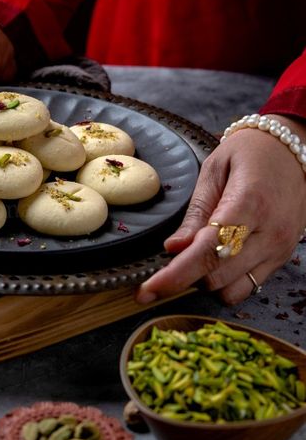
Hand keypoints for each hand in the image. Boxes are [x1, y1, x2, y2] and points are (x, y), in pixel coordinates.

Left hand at [136, 114, 305, 304]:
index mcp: (250, 203)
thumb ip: (195, 213)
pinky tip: (216, 260)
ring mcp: (280, 249)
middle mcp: (271, 233)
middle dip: (184, 275)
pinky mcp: (282, 258)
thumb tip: (173, 248)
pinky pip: (249, 287)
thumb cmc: (249, 153)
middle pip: (216, 276)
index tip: (147, 290)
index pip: (208, 252)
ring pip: (231, 290)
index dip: (175, 275)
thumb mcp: (213, 170)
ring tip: (196, 254)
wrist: (292, 149)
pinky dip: (225, 281)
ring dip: (205, 280)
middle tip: (168, 260)